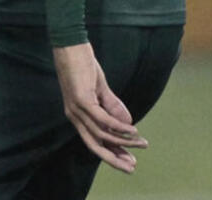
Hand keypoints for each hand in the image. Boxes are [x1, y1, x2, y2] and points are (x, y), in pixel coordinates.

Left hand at [53, 43, 145, 173]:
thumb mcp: (98, 87)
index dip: (112, 154)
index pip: (94, 141)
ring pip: (102, 134)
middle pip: (95, 145)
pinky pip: (103, 119)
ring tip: (142, 143)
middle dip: (114, 158)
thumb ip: (111, 105)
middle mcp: (74, 115)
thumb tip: (128, 124)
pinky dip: (119, 127)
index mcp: (76, 115)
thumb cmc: (81, 64)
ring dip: (124, 141)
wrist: (69, 44)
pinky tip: (132, 130)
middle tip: (133, 167)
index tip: (129, 162)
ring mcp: (77, 108)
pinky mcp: (82, 99)